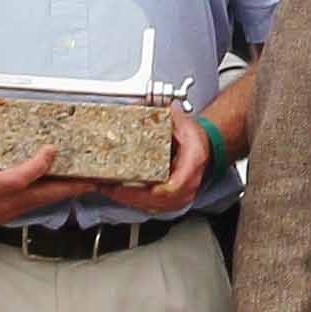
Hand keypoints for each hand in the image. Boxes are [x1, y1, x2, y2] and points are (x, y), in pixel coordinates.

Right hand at [0, 143, 87, 239]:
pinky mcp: (4, 210)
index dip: (36, 167)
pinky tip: (61, 186)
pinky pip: (34, 202)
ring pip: (40, 201)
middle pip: (40, 196)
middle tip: (94, 177)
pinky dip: (51, 194)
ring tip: (87, 180)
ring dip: (64, 191)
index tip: (52, 150)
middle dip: (68, 187)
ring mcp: (4, 210)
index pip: (16, 181)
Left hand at [88, 107, 211, 219]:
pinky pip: (151, 206)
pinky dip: (133, 201)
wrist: (203, 148)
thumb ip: (171, 115)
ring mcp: (181, 197)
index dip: (144, 191)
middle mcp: (188, 186)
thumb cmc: (195, 139)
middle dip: (128, 196)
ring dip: (127, 200)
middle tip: (107, 186)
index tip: (125, 186)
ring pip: (151, 206)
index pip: (169, 188)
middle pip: (155, 201)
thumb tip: (157, 105)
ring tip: (107, 189)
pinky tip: (118, 194)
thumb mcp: (184, 123)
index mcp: (192, 165)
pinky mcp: (172, 201)